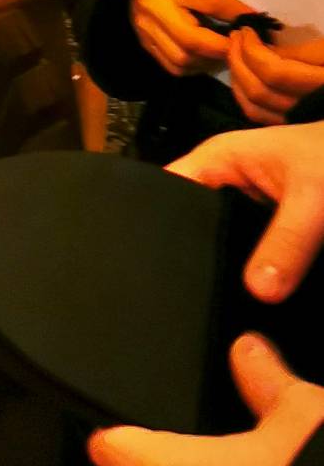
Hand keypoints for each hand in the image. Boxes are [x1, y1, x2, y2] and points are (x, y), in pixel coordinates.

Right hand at [128, 0, 244, 75]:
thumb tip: (248, 9)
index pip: (208, 1)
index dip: (235, 13)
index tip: (256, 20)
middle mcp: (154, 7)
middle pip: (191, 39)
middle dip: (221, 47)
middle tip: (240, 46)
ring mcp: (146, 29)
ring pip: (181, 58)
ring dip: (208, 61)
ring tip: (224, 53)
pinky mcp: (144, 44)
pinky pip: (172, 66)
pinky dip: (194, 67)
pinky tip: (206, 59)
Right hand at [168, 118, 323, 298]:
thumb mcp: (312, 197)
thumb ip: (288, 241)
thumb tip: (259, 291)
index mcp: (217, 161)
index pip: (168, 191)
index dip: (157, 225)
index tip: (157, 267)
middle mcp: (224, 184)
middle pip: (190, 225)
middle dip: (193, 258)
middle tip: (192, 299)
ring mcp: (244, 209)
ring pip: (220, 244)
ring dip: (224, 268)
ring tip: (218, 305)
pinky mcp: (266, 231)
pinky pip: (247, 255)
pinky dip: (250, 274)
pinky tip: (249, 300)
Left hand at [227, 28, 323, 126]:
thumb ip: (300, 53)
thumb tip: (262, 50)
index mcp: (322, 86)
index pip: (275, 72)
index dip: (252, 50)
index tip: (246, 31)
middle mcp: (309, 111)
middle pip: (260, 92)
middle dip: (238, 61)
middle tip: (234, 38)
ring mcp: (301, 124)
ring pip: (255, 109)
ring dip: (237, 78)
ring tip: (235, 54)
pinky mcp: (296, 128)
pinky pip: (261, 118)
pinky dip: (245, 98)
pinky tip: (243, 80)